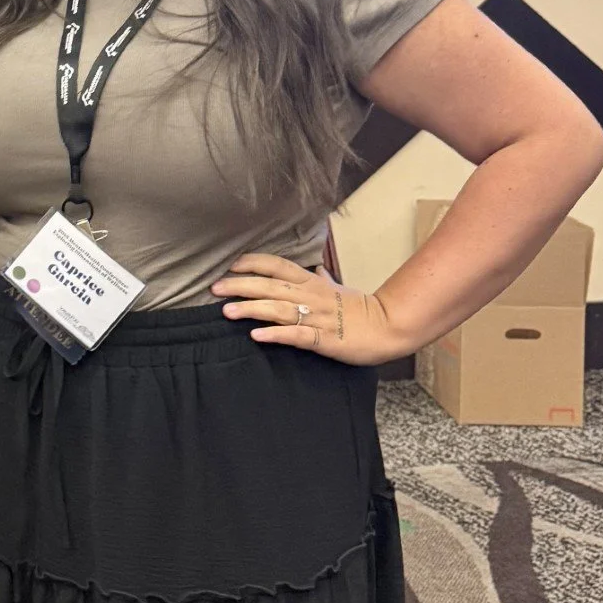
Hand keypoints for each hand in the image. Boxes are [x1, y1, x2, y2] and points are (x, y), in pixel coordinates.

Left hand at [212, 253, 405, 364]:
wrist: (389, 327)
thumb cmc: (362, 309)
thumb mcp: (339, 289)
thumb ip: (323, 279)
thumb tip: (318, 269)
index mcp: (312, 282)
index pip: (277, 266)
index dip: (253, 263)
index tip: (230, 265)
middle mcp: (311, 296)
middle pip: (270, 286)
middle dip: (240, 286)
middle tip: (214, 288)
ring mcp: (317, 317)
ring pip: (278, 310)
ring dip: (250, 310)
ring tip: (226, 311)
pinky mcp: (323, 340)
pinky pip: (296, 336)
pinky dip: (275, 335)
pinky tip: (256, 336)